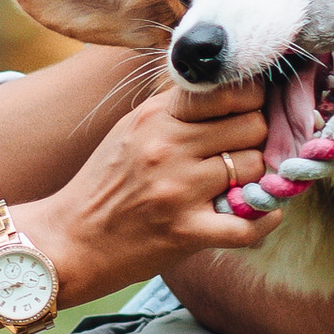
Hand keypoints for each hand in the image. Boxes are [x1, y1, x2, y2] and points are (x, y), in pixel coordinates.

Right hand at [24, 79, 272, 309]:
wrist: (67, 241)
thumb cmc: (104, 185)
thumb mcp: (130, 130)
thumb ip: (176, 110)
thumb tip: (231, 93)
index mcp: (155, 117)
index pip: (229, 92)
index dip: (251, 102)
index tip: (249, 115)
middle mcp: (167, 147)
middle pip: (252, 126)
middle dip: (257, 139)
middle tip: (246, 154)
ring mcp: (177, 189)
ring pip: (255, 167)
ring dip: (255, 178)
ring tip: (240, 185)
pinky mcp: (185, 231)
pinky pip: (251, 222)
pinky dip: (266, 219)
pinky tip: (261, 215)